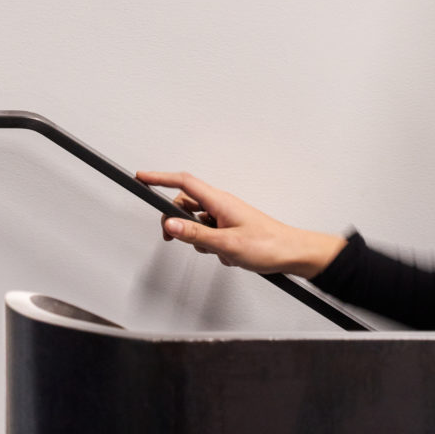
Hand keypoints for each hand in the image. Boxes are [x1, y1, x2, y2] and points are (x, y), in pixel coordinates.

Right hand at [135, 172, 346, 278]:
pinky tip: (228, 256)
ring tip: (218, 251)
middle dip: (176, 221)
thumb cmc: (269, 245)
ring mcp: (227, 216)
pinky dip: (213, 246)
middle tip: (170, 237)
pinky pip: (211, 233)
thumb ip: (196, 234)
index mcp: (219, 201)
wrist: (293, 254)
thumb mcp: (227, 243)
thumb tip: (170, 225)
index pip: (183, 182)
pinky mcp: (231, 228)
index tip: (141, 177)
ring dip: (200, 239)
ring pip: (198, 222)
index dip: (159, 178)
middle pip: (186, 204)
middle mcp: (221, 205)